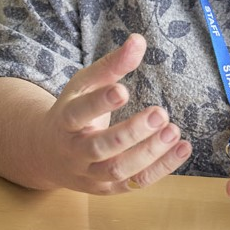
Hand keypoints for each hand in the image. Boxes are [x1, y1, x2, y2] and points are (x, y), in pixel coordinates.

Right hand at [35, 34, 190, 193]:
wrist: (47, 155)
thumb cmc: (72, 113)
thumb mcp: (84, 85)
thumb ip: (112, 64)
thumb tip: (139, 40)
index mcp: (65, 120)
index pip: (80, 113)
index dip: (100, 103)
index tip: (123, 90)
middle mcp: (75, 151)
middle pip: (101, 147)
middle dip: (131, 132)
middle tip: (160, 113)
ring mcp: (90, 174)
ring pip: (118, 170)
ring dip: (149, 152)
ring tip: (173, 131)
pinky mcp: (108, 189)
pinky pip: (135, 182)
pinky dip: (161, 168)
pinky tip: (183, 148)